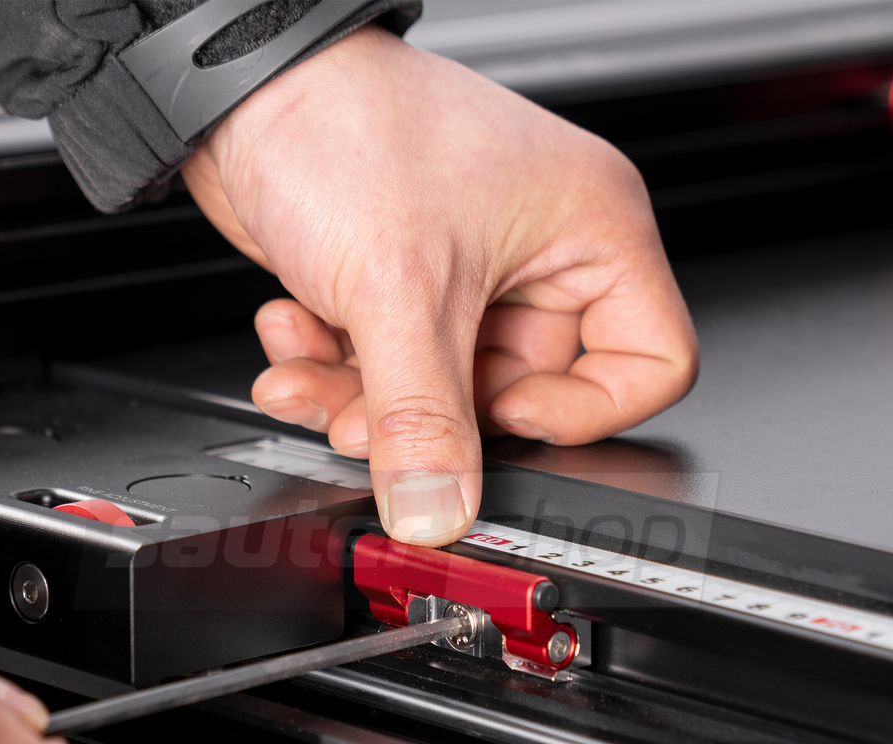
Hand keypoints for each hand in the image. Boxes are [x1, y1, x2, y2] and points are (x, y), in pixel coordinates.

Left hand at [182, 25, 697, 546]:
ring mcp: (471, 270)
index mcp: (594, 231)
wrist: (244, 86)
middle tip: (371, 418)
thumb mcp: (399, 290)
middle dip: (431, 415)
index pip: (649, 364)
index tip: (505, 417)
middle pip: (522, 392)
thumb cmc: (349, 122)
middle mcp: (542, 253)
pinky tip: (295, 335)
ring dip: (367, 400)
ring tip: (314, 379)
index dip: (579, 411)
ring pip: (443, 390)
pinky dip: (336, 364)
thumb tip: (442, 508)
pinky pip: (390, 364)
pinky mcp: (405, 282)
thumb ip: (422, 419)